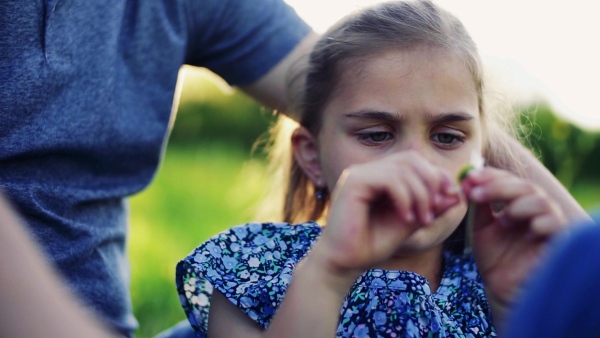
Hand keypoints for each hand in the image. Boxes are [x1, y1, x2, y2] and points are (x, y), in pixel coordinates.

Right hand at [312, 152, 460, 283]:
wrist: (344, 263)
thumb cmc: (372, 244)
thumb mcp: (410, 223)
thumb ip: (430, 206)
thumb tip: (458, 194)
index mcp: (379, 175)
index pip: (415, 161)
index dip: (436, 176)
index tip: (447, 201)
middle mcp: (368, 170)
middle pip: (411, 159)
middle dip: (431, 183)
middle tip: (434, 212)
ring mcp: (359, 173)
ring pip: (403, 168)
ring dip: (420, 195)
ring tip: (422, 220)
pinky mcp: (353, 182)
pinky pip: (389, 179)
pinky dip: (404, 198)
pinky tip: (406, 218)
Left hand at [461, 167, 566, 321]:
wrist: (502, 287)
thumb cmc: (493, 256)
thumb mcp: (480, 227)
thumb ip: (478, 205)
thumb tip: (468, 180)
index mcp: (516, 201)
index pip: (507, 179)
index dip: (489, 176)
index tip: (469, 178)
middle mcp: (534, 208)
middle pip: (524, 186)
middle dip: (498, 187)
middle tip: (476, 193)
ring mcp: (547, 222)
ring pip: (541, 201)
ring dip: (518, 204)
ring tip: (504, 220)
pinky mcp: (557, 240)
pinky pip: (556, 223)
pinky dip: (541, 222)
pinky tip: (528, 230)